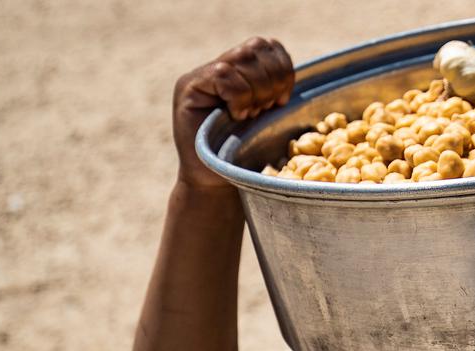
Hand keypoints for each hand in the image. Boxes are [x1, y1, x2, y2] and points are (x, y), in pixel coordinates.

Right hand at [172, 37, 293, 190]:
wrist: (212, 181)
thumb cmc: (241, 155)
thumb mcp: (265, 118)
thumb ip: (271, 91)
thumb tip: (286, 74)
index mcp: (238, 71)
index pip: (267, 45)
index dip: (283, 68)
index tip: (282, 100)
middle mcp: (216, 67)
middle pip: (257, 47)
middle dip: (273, 80)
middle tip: (266, 109)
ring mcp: (199, 75)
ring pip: (241, 58)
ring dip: (256, 90)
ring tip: (250, 115)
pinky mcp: (188, 88)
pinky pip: (223, 74)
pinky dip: (239, 96)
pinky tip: (236, 116)